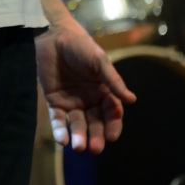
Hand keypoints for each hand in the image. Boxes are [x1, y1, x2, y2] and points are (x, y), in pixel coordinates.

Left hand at [36, 19, 135, 152]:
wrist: (52, 36)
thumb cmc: (80, 46)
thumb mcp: (99, 61)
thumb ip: (113, 81)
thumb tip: (132, 100)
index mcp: (104, 92)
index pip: (111, 113)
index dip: (112, 125)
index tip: (111, 136)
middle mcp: (89, 100)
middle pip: (95, 123)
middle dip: (96, 136)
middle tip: (94, 148)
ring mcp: (71, 101)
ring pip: (77, 124)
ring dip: (78, 136)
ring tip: (78, 147)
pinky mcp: (54, 101)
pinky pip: (58, 119)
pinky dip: (59, 130)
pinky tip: (61, 140)